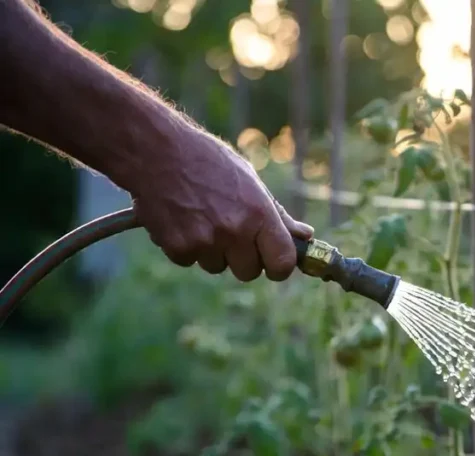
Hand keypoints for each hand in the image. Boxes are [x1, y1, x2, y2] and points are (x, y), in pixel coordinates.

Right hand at [132, 126, 312, 281]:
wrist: (155, 150)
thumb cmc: (207, 161)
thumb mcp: (250, 181)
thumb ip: (278, 215)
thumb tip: (306, 236)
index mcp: (259, 214)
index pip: (283, 263)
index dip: (279, 266)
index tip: (273, 262)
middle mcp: (235, 231)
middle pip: (249, 272)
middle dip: (243, 259)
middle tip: (230, 231)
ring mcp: (205, 242)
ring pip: (217, 267)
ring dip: (212, 251)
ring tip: (201, 217)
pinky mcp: (177, 247)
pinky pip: (189, 261)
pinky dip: (185, 247)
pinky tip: (181, 219)